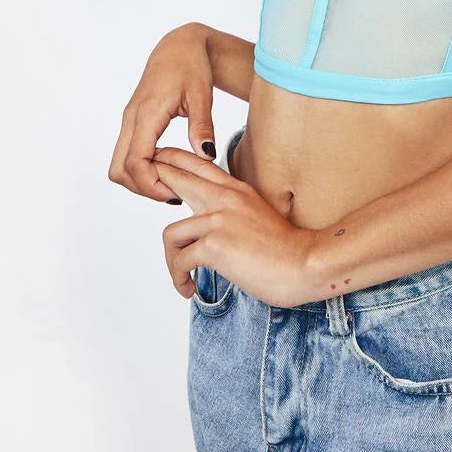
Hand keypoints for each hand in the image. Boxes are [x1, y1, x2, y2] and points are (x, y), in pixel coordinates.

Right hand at [108, 23, 216, 203]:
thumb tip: (206, 156)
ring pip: (119, 165)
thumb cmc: (192, 65)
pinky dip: (141, 167)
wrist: (179, 46)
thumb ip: (202, 126)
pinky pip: (127, 153)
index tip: (174, 194)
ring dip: (140, 179)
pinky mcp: (133, 122)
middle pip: (119, 169)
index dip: (150, 185)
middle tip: (172, 192)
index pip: (135, 162)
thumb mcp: (202, 95)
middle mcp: (131, 119)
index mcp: (147, 113)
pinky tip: (166, 166)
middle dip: (142, 187)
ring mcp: (129, 121)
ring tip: (171, 180)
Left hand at [154, 146, 317, 309]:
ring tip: (182, 276)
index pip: (199, 164)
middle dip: (154, 179)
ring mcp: (219, 220)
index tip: (159, 168)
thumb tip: (208, 224)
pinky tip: (189, 289)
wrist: (304, 264)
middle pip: (176, 177)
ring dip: (171, 260)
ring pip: (171, 233)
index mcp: (237, 190)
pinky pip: (181, 260)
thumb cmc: (284, 249)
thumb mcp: (257, 216)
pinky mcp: (214, 245)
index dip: (174, 161)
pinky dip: (180, 279)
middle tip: (146, 188)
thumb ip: (233, 211)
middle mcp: (226, 198)